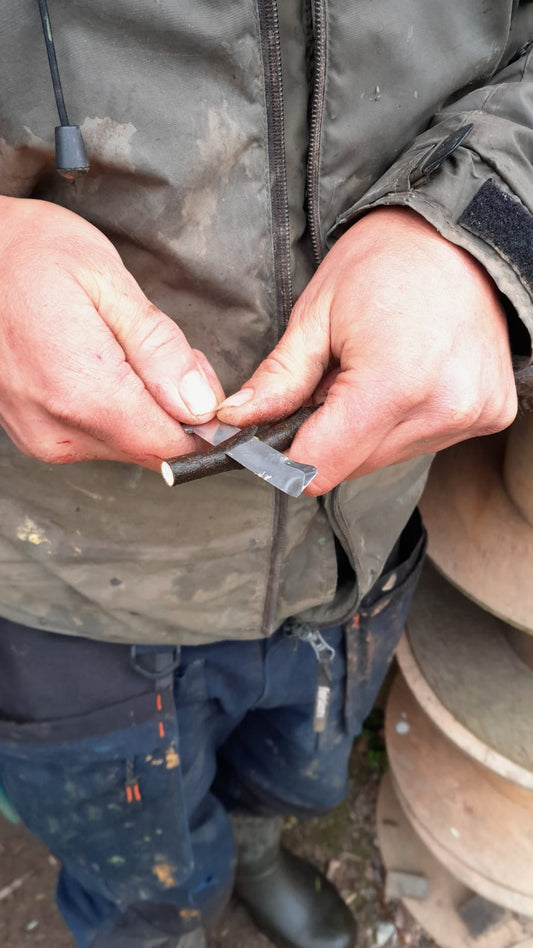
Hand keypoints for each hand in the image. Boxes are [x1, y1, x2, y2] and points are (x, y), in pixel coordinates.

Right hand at [0, 197, 223, 469]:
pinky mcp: (35, 436)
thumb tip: (201, 404)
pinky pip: (97, 438)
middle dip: (174, 408)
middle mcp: (59, 429)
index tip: (202, 382)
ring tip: (120, 347)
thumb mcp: (108, 282)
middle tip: (157, 348)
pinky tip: (99, 365)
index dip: (202, 422)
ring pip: (126, 445)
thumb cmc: (32, 254)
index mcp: (83, 393)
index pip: (171, 447)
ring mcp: (43, 437)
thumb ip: (160, 349)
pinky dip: (114, 409)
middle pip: (151, 449)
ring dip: (143, 406)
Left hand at [217, 207, 516, 494]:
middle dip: (328, 436)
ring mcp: (470, 414)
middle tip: (331, 381)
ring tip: (373, 372)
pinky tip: (408, 376)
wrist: (460, 233)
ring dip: (365, 430)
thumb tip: (235, 420)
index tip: (276, 432)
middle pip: (352, 467)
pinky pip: (424, 442)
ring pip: (386, 458)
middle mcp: (441, 409)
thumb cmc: (385, 260)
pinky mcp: (490, 414)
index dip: (286, 456)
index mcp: (393, 383)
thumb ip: (278, 380)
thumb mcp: (316, 314)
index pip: (320, 467)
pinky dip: (402, 420)